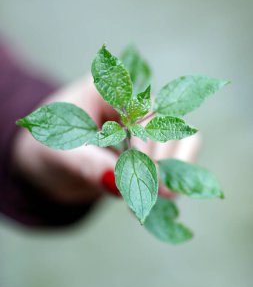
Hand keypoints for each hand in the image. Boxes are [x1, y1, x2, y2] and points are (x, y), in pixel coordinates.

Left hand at [12, 77, 199, 203]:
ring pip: (181, 137)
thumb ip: (87, 165)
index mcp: (106, 90)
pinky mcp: (155, 144)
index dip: (144, 142)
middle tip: (148, 194)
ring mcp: (147, 122)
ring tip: (153, 197)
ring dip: (172, 170)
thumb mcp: (59, 156)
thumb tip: (117, 181)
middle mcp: (132, 101)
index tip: (142, 173)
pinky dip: (178, 174)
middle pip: (165, 122)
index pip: (138, 108)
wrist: (52, 165)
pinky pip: (182, 152)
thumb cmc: (50, 151)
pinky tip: (162, 194)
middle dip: (157, 161)